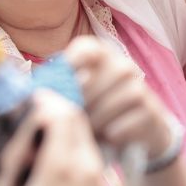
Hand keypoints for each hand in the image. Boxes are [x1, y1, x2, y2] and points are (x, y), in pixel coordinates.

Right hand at [0, 91, 113, 185]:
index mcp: (61, 168)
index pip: (59, 112)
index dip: (41, 103)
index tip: (23, 105)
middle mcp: (87, 167)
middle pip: (75, 118)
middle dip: (52, 112)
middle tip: (28, 122)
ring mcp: (102, 180)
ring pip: (85, 138)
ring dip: (63, 135)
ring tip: (37, 155)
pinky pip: (94, 160)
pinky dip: (75, 155)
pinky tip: (55, 179)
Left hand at [64, 36, 173, 158]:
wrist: (139, 131)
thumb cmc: (100, 110)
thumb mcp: (81, 95)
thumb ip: (60, 89)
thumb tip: (35, 94)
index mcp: (102, 56)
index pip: (86, 48)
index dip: (71, 63)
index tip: (62, 86)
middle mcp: (123, 66)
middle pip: (96, 78)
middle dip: (81, 102)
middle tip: (71, 119)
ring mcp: (139, 87)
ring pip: (111, 102)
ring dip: (96, 120)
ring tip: (88, 130)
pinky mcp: (151, 111)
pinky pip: (124, 123)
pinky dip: (112, 133)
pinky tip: (107, 138)